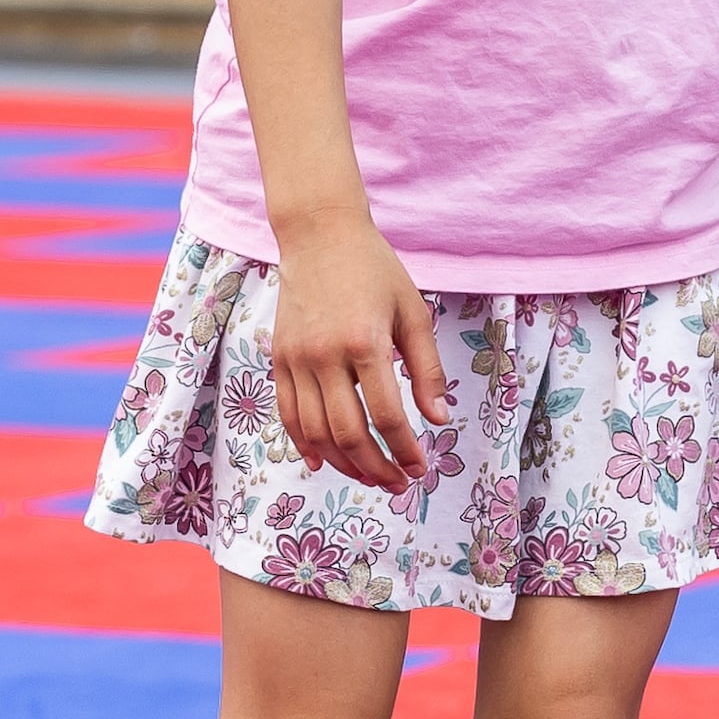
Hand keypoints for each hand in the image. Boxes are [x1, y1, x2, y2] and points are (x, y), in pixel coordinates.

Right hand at [269, 221, 447, 492]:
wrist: (320, 235)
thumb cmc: (375, 271)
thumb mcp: (413, 312)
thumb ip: (427, 368)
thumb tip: (440, 418)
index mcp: (365, 343)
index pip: (387, 415)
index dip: (405, 449)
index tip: (420, 467)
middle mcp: (325, 356)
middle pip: (349, 433)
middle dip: (377, 467)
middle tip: (398, 483)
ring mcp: (296, 359)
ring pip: (316, 432)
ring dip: (344, 463)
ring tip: (370, 476)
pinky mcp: (279, 359)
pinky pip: (288, 414)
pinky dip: (304, 443)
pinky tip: (322, 462)